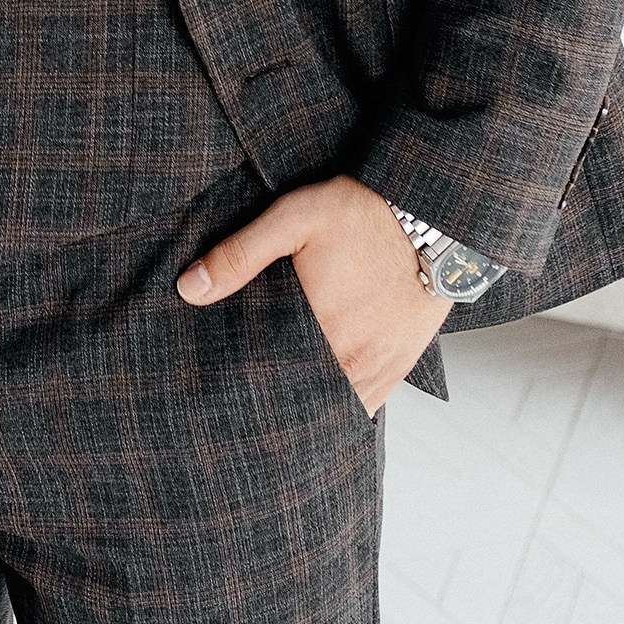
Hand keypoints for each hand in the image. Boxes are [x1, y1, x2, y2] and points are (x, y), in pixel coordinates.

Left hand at [175, 176, 443, 415]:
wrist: (434, 212)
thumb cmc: (363, 211)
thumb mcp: (293, 218)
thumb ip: (240, 254)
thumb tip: (189, 289)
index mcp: (324, 328)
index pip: (277, 380)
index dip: (253, 392)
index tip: (226, 397)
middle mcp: (357, 357)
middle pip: (309, 400)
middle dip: (278, 405)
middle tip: (246, 412)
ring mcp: (385, 364)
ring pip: (342, 406)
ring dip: (314, 407)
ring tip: (279, 412)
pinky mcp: (404, 359)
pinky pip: (372, 399)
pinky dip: (347, 403)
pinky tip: (324, 401)